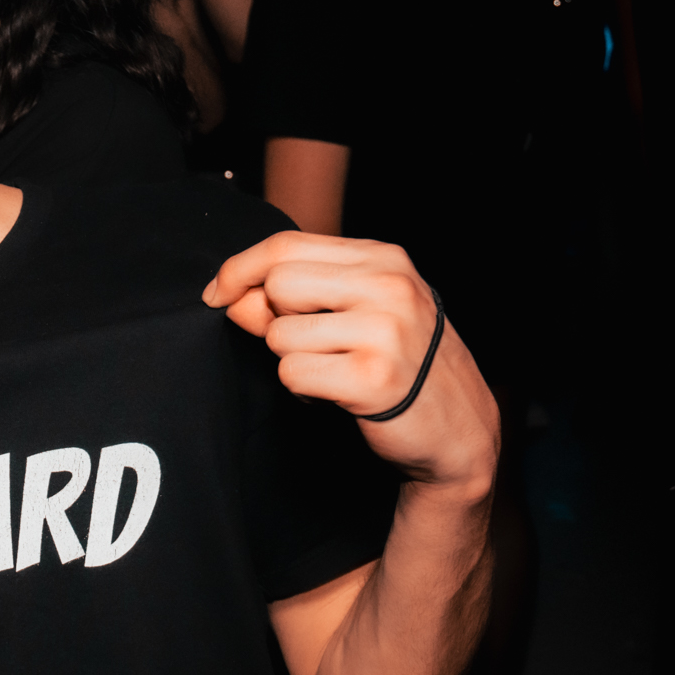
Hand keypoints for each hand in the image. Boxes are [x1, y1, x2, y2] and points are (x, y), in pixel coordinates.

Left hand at [204, 232, 497, 491]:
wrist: (458, 429)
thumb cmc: (403, 365)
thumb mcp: (356, 315)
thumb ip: (295, 299)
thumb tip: (230, 296)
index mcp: (384, 259)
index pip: (286, 245)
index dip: (239, 269)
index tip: (216, 294)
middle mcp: (388, 285)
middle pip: (277, 284)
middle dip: (273, 320)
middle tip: (307, 345)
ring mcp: (384, 330)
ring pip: (281, 334)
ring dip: (292, 361)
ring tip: (332, 371)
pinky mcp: (373, 377)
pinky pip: (293, 374)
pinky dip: (303, 391)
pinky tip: (337, 394)